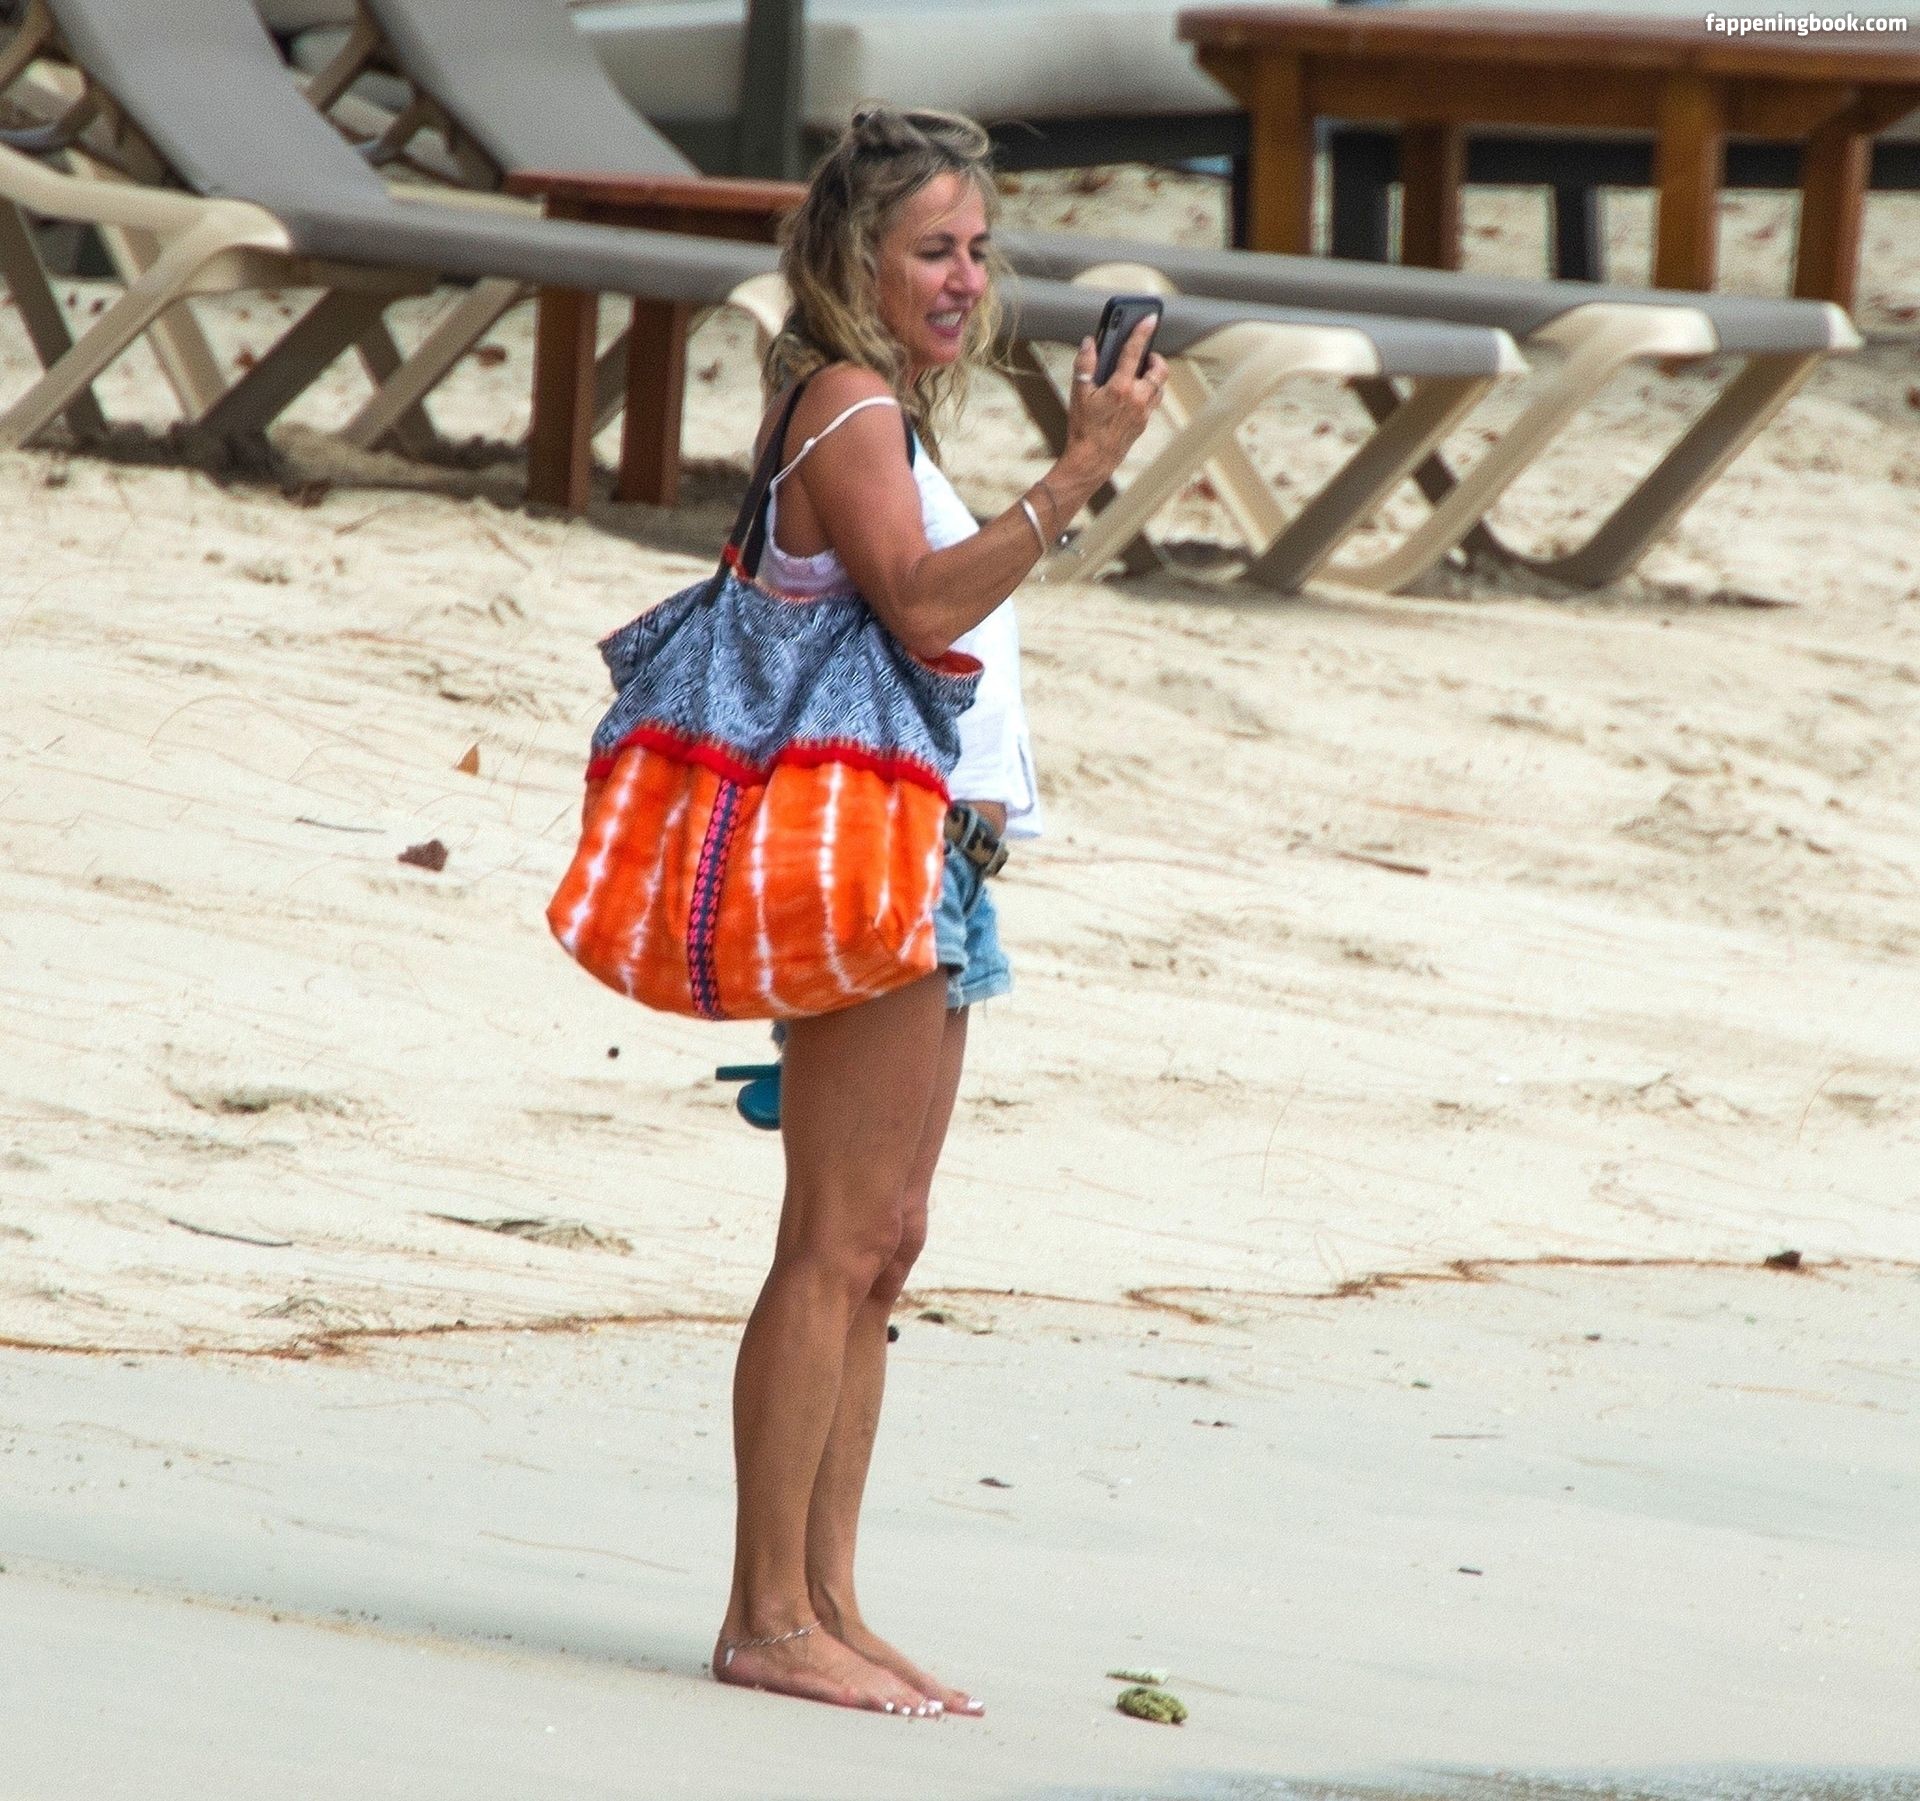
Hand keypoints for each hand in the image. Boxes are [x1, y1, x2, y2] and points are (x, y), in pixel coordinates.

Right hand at [1060, 321, 1167, 485]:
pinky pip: (1154, 402)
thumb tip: (1090, 342)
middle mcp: (1137, 398)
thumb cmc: (1083, 428)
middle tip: (1145, 353)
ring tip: (1140, 371)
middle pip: (1159, 370)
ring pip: (1159, 387)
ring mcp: (1144, 412)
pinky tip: (1136, 392)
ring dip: (1153, 376)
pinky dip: (1149, 392)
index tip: (1151, 317)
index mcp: (1120, 388)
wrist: (1092, 460)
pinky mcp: (1144, 423)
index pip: (1134, 352)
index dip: (1142, 332)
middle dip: (1155, 358)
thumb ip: (1084, 364)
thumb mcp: (1078, 394)